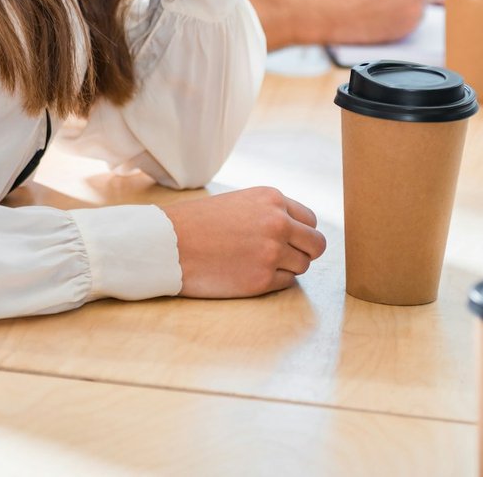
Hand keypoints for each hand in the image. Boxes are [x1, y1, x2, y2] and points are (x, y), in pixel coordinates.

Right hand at [162, 187, 325, 297]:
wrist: (166, 243)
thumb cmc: (195, 222)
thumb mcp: (238, 203)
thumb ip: (269, 213)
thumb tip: (297, 232)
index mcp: (271, 199)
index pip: (310, 221)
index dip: (300, 233)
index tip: (288, 240)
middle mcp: (278, 223)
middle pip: (316, 245)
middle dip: (304, 252)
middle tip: (282, 256)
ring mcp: (272, 253)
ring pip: (302, 265)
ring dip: (286, 267)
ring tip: (255, 263)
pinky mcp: (262, 280)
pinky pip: (286, 283)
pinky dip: (271, 281)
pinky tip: (246, 273)